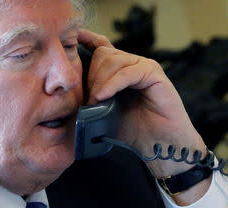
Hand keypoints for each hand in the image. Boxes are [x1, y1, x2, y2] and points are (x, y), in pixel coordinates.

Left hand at [78, 29, 209, 203]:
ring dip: (99, 81)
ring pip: (113, 60)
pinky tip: (104, 97)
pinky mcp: (154, 75)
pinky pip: (128, 72)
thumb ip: (90, 100)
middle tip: (88, 99)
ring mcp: (144, 68)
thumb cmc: (135, 132)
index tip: (71, 44)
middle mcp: (133, 66)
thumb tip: (66, 93)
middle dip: (90, 75)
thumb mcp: (104, 115)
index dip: (86, 42)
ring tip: (95, 101)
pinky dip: (112, 84)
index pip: (101, 48)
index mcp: (121, 72)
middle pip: (103, 54)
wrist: (160, 145)